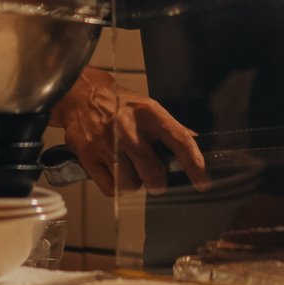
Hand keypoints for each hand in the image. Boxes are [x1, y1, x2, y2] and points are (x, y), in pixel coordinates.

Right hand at [53, 66, 206, 195]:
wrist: (79, 95)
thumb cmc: (119, 104)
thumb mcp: (148, 108)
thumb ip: (170, 128)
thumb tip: (196, 144)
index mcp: (150, 114)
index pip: (179, 140)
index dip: (194, 164)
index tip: (204, 182)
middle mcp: (129, 128)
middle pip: (152, 173)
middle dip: (157, 183)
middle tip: (155, 181)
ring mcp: (106, 143)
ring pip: (129, 184)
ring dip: (133, 184)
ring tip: (129, 170)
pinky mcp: (88, 156)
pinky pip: (109, 188)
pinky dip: (114, 186)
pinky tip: (113, 172)